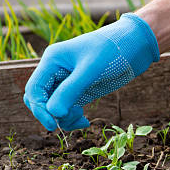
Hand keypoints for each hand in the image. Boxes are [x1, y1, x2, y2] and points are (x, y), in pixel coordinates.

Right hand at [23, 13, 159, 130]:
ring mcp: (68, 81)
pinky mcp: (81, 89)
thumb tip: (54, 113)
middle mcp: (56, 70)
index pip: (34, 90)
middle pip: (40, 99)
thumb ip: (71, 91)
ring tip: (82, 119)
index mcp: (52, 61)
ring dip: (64, 117)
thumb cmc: (113, 51)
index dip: (39, 109)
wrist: (136, 45)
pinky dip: (73, 116)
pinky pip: (68, 107)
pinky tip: (85, 121)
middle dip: (51, 113)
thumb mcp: (91, 71)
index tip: (54, 125)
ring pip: (54, 106)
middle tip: (72, 120)